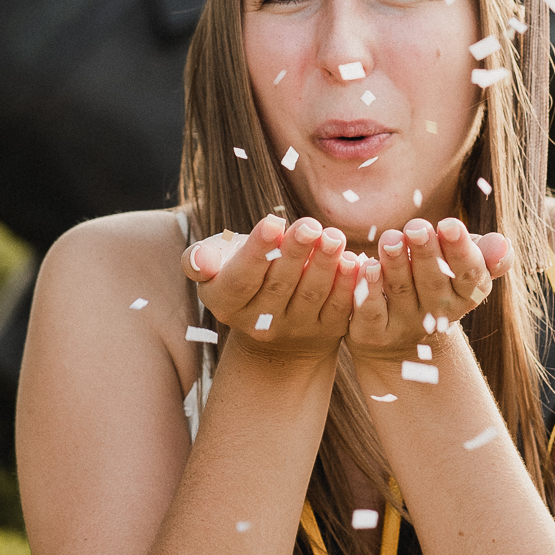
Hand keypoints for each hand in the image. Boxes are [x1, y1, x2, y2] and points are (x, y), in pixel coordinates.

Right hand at [182, 215, 360, 362]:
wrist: (274, 323)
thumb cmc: (241, 275)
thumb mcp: (215, 267)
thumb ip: (200, 260)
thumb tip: (200, 260)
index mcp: (226, 304)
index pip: (241, 279)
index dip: (257, 251)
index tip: (272, 222)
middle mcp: (259, 324)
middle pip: (279, 285)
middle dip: (296, 253)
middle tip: (310, 225)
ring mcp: (295, 330)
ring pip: (311, 296)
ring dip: (325, 266)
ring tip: (334, 236)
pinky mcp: (326, 332)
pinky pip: (339, 308)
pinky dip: (348, 285)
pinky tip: (354, 260)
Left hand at [347, 219, 511, 366]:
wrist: (401, 338)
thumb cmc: (438, 280)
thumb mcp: (465, 265)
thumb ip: (486, 254)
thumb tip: (503, 244)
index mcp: (466, 296)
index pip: (469, 275)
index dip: (460, 251)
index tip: (449, 224)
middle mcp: (437, 315)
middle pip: (433, 282)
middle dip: (425, 253)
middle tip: (416, 227)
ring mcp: (404, 326)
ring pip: (400, 292)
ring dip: (395, 264)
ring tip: (390, 238)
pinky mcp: (372, 333)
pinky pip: (370, 311)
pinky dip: (367, 288)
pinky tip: (363, 265)